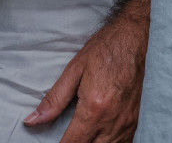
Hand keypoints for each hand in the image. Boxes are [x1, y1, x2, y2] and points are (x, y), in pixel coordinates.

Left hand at [24, 0, 148, 141]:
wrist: (136, 38)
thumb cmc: (105, 49)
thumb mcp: (74, 70)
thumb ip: (54, 100)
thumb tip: (33, 120)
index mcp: (94, 109)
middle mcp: (113, 121)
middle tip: (67, 136)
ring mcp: (128, 123)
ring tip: (82, 135)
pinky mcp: (137, 121)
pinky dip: (110, 142)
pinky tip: (100, 135)